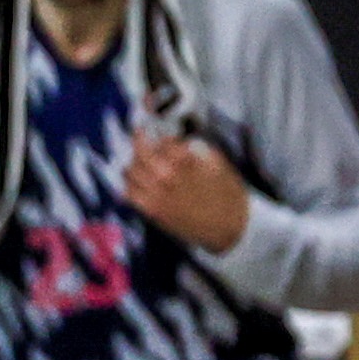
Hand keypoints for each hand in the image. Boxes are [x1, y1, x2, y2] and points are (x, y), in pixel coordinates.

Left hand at [121, 126, 253, 254]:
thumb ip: (197, 148)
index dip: (159, 133)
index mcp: (185, 161)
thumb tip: (179, 141)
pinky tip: (137, 182)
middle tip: (141, 134)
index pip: (161, 139)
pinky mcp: (152, 211)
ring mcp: (156, 194)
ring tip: (140, 160)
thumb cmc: (228, 194)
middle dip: (140, 140)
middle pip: (140, 151)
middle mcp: (166, 176)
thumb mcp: (219, 163)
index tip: (159, 131)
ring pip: (130, 171)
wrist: (229, 228)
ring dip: (134, 162)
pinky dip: (130, 185)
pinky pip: (129, 194)